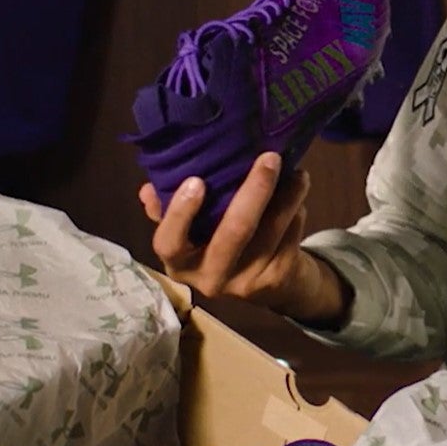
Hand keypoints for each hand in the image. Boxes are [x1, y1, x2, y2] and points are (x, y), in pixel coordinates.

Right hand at [139, 151, 348, 324]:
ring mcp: (245, 283)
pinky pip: (288, 237)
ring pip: (269, 231)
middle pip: (233, 233)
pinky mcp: (275, 280)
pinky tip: (298, 193)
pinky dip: (295, 212)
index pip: (169, 243)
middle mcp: (209, 279)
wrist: (269, 287)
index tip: (196, 180)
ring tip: (296, 171)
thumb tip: (148, 188)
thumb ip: (169, 210)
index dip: (180, 213)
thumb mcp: (192, 233)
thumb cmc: (220, 245)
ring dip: (287, 196)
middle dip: (255, 190)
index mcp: (180, 264)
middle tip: (269, 158)